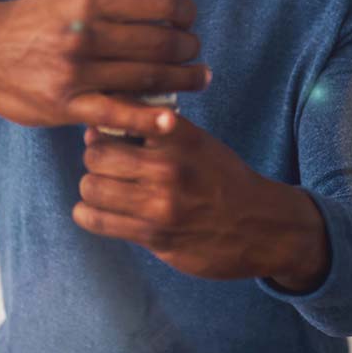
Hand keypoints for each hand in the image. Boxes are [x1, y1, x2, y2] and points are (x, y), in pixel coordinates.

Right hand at [0, 0, 206, 129]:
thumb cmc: (29, 24)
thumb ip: (105, 6)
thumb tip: (156, 13)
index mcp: (87, 1)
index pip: (154, 3)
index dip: (183, 11)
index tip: (189, 19)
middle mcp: (84, 34)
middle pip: (158, 43)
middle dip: (187, 47)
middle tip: (195, 51)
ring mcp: (76, 73)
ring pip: (146, 77)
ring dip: (182, 79)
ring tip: (197, 78)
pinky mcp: (66, 106)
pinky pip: (117, 114)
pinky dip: (149, 119)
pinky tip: (172, 119)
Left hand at [71, 112, 328, 288]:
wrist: (263, 226)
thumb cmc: (223, 179)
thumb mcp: (197, 142)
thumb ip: (151, 133)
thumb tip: (93, 128)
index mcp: (178, 135)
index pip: (117, 116)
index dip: (103, 126)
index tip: (106, 135)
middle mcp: (168, 167)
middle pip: (96, 154)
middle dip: (95, 159)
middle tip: (105, 166)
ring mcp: (160, 204)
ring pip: (92, 187)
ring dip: (92, 188)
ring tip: (104, 190)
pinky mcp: (155, 236)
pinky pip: (98, 220)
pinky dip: (88, 214)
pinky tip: (96, 212)